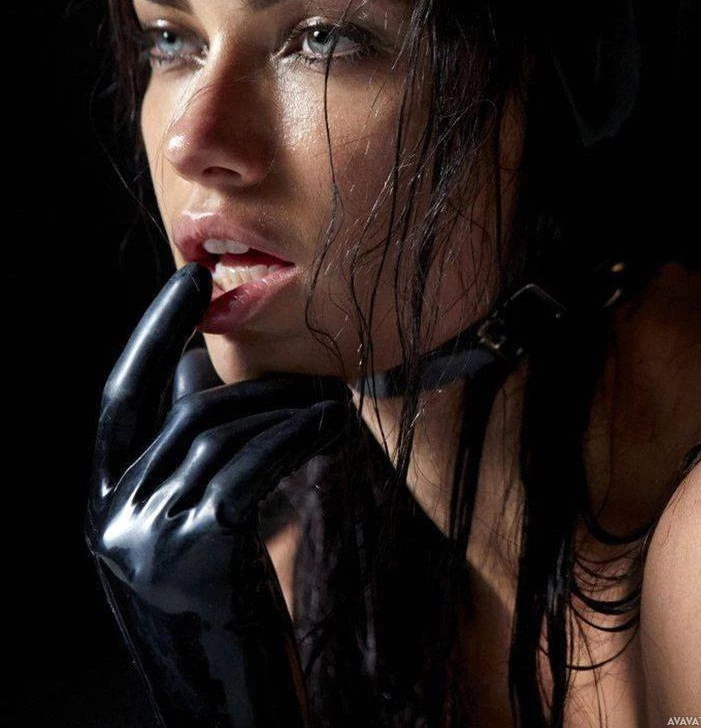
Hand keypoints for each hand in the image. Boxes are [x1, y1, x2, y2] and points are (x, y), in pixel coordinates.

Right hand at [85, 262, 352, 726]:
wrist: (235, 712)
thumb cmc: (226, 618)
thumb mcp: (189, 532)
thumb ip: (186, 461)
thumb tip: (205, 375)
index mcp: (104, 508)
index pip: (119, 399)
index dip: (150, 334)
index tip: (187, 282)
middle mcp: (111, 519)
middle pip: (182, 411)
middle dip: (235, 368)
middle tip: (285, 344)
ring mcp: (148, 537)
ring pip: (222, 433)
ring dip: (284, 407)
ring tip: (328, 400)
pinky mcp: (198, 552)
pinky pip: (253, 464)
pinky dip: (296, 435)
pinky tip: (330, 423)